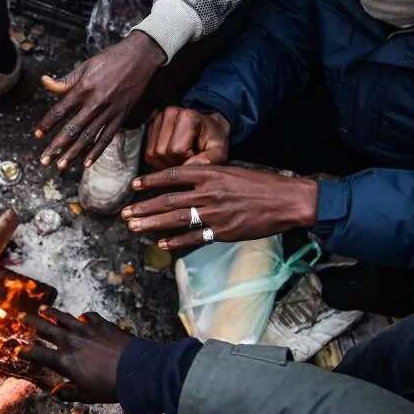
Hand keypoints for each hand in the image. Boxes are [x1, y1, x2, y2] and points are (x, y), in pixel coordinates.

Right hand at [19, 307, 132, 402]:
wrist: (136, 369)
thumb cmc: (111, 386)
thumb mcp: (87, 395)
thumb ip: (69, 393)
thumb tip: (56, 393)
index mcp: (64, 360)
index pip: (38, 355)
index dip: (26, 352)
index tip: (17, 349)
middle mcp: (71, 341)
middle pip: (45, 329)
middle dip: (31, 322)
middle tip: (21, 316)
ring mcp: (86, 330)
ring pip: (63, 317)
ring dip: (51, 313)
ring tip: (42, 308)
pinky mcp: (101, 324)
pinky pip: (88, 317)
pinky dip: (83, 317)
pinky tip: (81, 317)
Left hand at [35, 31, 163, 169]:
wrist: (140, 57)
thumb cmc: (110, 59)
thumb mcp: (85, 65)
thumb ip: (65, 80)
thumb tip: (44, 82)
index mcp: (84, 88)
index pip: (60, 110)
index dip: (47, 123)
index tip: (37, 135)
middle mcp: (96, 103)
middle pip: (73, 129)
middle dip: (57, 147)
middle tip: (44, 160)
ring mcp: (109, 111)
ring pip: (88, 137)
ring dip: (73, 153)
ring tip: (61, 166)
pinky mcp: (121, 116)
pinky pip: (107, 137)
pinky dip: (97, 151)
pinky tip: (87, 162)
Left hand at [123, 165, 318, 250]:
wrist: (289, 200)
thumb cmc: (263, 183)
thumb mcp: (234, 169)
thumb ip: (210, 174)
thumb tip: (188, 178)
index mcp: (212, 172)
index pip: (173, 175)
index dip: (151, 180)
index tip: (134, 185)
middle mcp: (209, 192)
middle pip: (168, 200)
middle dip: (143, 207)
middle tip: (125, 213)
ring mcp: (215, 213)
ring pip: (176, 219)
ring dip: (152, 224)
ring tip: (134, 227)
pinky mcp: (224, 231)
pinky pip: (195, 238)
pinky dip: (177, 242)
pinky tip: (162, 244)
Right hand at [145, 107, 229, 168]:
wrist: (208, 126)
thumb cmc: (214, 139)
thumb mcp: (220, 151)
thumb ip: (209, 160)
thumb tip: (189, 167)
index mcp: (187, 116)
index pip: (176, 150)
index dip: (187, 159)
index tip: (197, 155)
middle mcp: (169, 113)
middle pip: (161, 153)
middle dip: (174, 162)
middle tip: (188, 158)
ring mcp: (157, 118)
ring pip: (151, 154)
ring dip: (165, 162)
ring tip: (180, 157)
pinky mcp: (150, 126)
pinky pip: (148, 154)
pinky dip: (159, 160)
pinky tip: (171, 155)